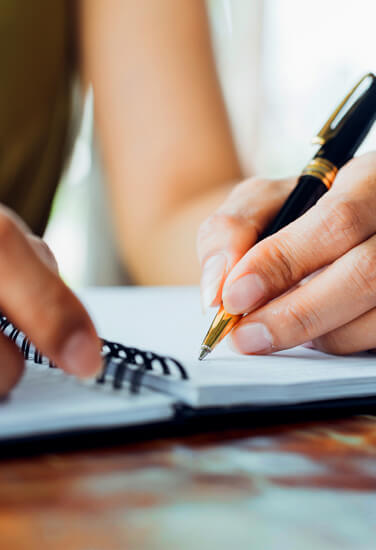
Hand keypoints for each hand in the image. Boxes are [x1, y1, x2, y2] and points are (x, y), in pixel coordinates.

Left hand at [197, 152, 375, 355]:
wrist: (335, 229)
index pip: (336, 221)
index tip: (234, 296)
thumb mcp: (259, 205)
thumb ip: (231, 233)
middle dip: (294, 313)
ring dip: (314, 333)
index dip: (281, 262)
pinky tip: (311, 329)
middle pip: (365, 273)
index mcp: (369, 180)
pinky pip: (373, 337)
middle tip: (244, 336)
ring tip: (271, 328)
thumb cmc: (298, 214)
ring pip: (373, 317)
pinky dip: (334, 341)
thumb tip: (217, 290)